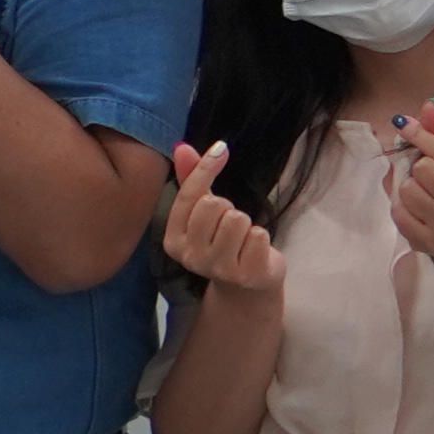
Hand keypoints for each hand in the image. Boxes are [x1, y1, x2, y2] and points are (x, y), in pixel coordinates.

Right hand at [159, 139, 281, 293]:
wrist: (246, 287)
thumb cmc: (224, 243)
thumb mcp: (204, 213)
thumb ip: (191, 180)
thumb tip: (182, 146)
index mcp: (173, 240)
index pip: (189, 196)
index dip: (206, 168)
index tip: (222, 149)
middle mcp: (190, 256)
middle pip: (214, 205)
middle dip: (228, 208)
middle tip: (229, 226)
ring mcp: (217, 268)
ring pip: (237, 219)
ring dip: (246, 224)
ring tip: (241, 239)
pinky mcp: (245, 275)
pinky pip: (258, 235)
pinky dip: (261, 238)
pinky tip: (254, 251)